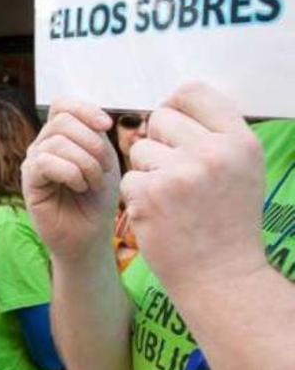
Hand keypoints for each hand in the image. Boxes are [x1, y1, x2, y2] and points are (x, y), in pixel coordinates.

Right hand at [21, 99, 119, 261]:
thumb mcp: (104, 161)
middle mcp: (42, 145)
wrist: (90, 235)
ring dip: (85, 163)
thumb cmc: (98, 200)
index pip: (62, 105)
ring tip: (92, 184)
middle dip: (92, 143)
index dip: (85, 110)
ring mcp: (33, 162)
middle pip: (63, 120)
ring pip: (57, 141)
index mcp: (60, 136)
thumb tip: (97, 120)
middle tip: (103, 170)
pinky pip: (45, 162)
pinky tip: (79, 187)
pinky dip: (70, 173)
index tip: (107, 127)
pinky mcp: (28, 182)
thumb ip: (95, 136)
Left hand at [120, 83, 265, 289]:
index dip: (174, 107)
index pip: (191, 91)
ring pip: (139, 149)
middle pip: (159, 118)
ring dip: (147, 171)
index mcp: (239, 141)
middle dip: (158, 142)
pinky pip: (128, 177)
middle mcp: (212, 152)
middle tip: (174, 174)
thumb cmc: (227, 222)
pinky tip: (160, 216)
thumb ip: (214, 134)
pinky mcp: (150, 193)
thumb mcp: (241, 169)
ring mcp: (179, 173)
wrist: (221, 277)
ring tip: (172, 200)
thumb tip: (174, 102)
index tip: (174, 129)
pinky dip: (137, 196)